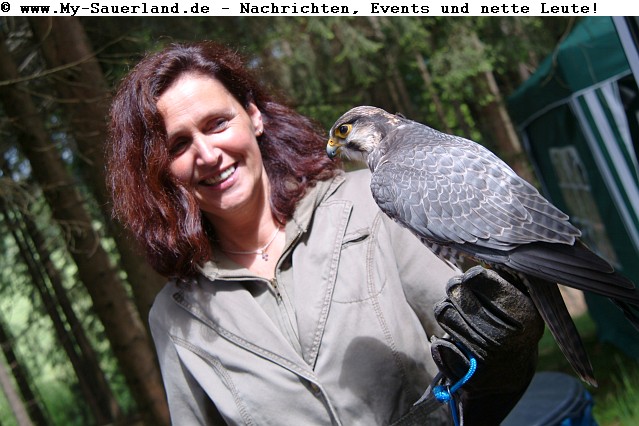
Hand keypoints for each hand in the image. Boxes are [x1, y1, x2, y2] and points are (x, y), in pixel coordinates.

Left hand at [431, 266, 543, 424]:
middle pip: (455, 291)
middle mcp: (506, 336)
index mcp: (524, 312)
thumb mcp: (521, 298)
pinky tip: (456, 341)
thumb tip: (477, 250)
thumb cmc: (512, 324)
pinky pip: (439, 343)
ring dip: (448, 312)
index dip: (471, 276)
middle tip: (463, 297)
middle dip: (455, 291)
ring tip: (462, 318)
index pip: (476, 277)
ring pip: (443, 312)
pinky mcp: (470, 375)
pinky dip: (442, 340)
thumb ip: (503, 274)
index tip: (475, 281)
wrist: (511, 374)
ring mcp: (487, 357)